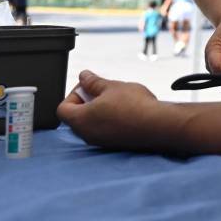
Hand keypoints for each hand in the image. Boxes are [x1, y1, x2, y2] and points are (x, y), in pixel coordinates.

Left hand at [57, 70, 174, 150]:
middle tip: (103, 91)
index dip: (73, 94)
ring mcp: (100, 142)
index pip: (62, 108)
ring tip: (117, 99)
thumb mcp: (111, 86)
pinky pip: (104, 130)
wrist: (158, 125)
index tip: (89, 87)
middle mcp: (87, 134)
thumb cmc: (134, 106)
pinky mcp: (114, 144)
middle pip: (76, 116)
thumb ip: (93, 82)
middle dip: (87, 101)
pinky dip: (109, 119)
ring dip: (99, 110)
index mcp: (81, 120)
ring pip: (91, 123)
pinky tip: (126, 110)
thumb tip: (84, 77)